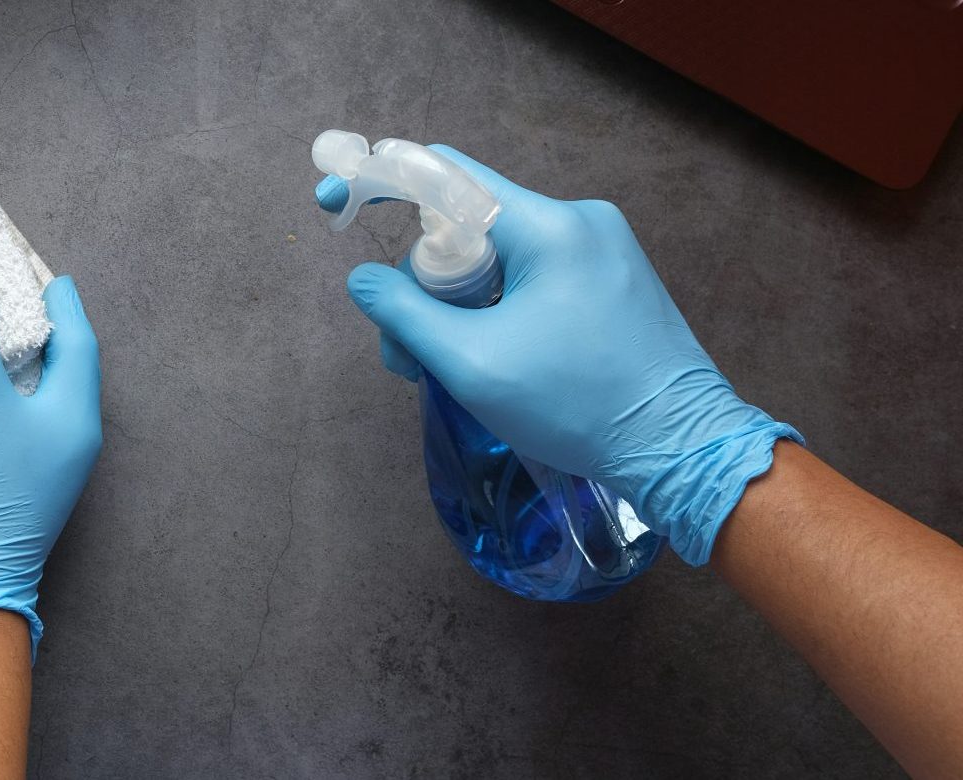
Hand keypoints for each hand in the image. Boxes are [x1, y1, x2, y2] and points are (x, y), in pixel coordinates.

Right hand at [321, 145, 798, 565]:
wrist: (681, 449)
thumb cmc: (576, 406)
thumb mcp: (472, 364)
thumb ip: (405, 314)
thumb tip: (363, 280)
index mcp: (549, 227)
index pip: (446, 175)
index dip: (380, 181)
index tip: (334, 203)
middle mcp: (579, 221)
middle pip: (467, 225)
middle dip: (422, 281)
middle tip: (406, 352)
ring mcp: (603, 249)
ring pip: (498, 256)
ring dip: (458, 305)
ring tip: (448, 370)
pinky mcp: (613, 280)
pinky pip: (533, 276)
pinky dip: (497, 309)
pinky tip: (493, 359)